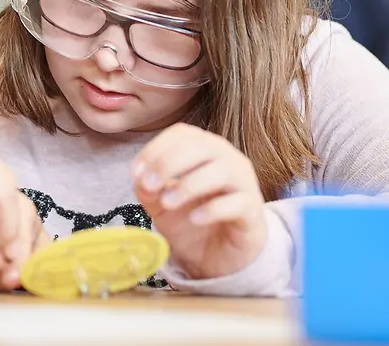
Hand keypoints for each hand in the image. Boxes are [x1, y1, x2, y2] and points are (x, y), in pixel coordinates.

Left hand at [131, 123, 266, 279]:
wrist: (220, 254)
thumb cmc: (191, 217)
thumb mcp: (160, 203)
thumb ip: (148, 188)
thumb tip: (141, 180)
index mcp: (204, 148)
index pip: (182, 134)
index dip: (155, 149)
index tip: (135, 173)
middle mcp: (226, 158)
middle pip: (200, 146)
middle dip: (168, 163)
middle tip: (149, 185)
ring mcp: (243, 182)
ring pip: (221, 171)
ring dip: (188, 185)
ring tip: (167, 203)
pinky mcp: (252, 210)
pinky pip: (237, 202)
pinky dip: (213, 209)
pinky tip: (194, 219)